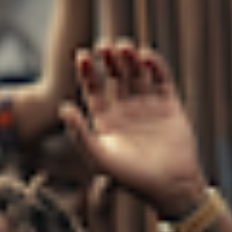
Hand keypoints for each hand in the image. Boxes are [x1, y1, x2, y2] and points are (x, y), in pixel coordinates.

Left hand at [66, 42, 207, 218]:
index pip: (93, 88)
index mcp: (105, 119)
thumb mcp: (99, 157)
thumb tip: (62, 107)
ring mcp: (148, 105)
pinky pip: (161, 80)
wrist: (169, 186)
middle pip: (114, 76)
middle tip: (104, 45)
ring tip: (123, 47)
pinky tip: (146, 56)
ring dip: (130, 59)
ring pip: (136, 74)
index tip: (81, 55)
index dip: (87, 72)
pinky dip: (155, 66)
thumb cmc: (130, 177)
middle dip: (109, 60)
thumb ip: (80, 133)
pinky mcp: (170, 105)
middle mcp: (125, 109)